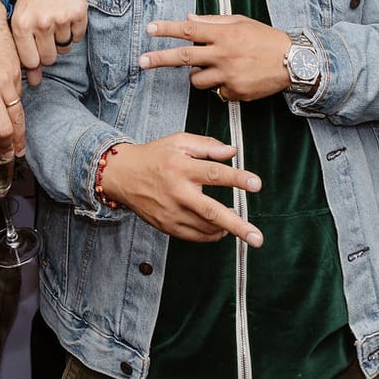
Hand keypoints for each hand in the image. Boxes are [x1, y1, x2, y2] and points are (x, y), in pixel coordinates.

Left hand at [0, 0, 23, 156]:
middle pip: (2, 127)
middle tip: (8, 159)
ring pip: (15, 115)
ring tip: (18, 149)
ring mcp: (5, 79)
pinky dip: (17, 111)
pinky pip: (19, 97)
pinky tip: (17, 120)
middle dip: (6, 148)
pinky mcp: (16, 72)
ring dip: (18, 135)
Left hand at [12, 0, 86, 83]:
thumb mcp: (19, 14)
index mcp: (20, 24)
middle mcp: (40, 22)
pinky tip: (65, 12)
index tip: (36, 52)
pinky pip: (78, 36)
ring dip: (61, 38)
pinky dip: (73, 29)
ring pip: (64, 48)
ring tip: (54, 18)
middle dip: (49, 51)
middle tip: (46, 32)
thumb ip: (24, 48)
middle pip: (49, 58)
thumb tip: (34, 82)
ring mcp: (60, 17)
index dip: (35, 61)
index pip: (30, 62)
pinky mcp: (78, 12)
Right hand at [103, 133, 261, 244]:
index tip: (256, 184)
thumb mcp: (178, 141)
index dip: (237, 178)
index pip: (214, 173)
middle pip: (211, 211)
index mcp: (181, 167)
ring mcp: (171, 212)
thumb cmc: (153, 156)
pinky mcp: (166, 225)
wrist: (121, 175)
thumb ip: (207, 145)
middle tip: (257, 237)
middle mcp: (177, 192)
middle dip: (238, 225)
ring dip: (227, 228)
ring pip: (206, 227)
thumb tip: (232, 151)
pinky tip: (220, 229)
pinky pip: (194, 236)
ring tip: (240, 225)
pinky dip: (211, 234)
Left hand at [139, 14, 293, 101]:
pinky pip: (217, 92)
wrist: (293, 62)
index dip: (167, 29)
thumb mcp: (240, 22)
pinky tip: (235, 78)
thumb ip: (213, 22)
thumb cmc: (266, 39)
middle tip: (142, 61)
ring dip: (197, 75)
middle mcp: (223, 55)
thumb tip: (189, 20)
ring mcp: (228, 76)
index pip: (189, 30)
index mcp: (224, 35)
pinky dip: (220, 86)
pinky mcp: (235, 92)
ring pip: (197, 80)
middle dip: (159, 59)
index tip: (150, 29)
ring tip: (212, 68)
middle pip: (183, 58)